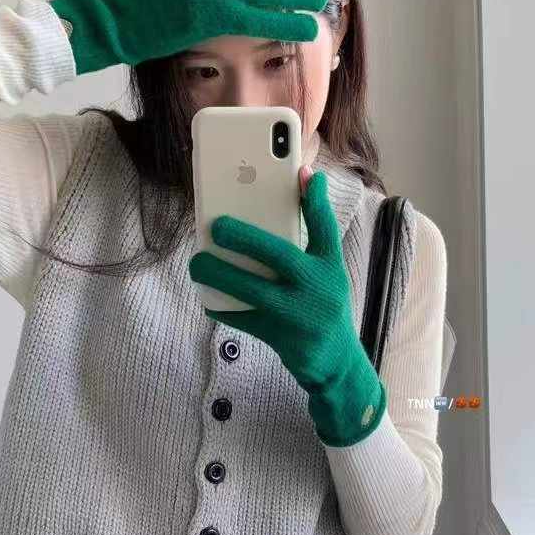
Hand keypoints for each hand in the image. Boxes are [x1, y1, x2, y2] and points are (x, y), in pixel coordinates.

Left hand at [187, 165, 386, 446]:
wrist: (336, 363)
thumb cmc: (323, 306)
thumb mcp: (327, 272)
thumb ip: (313, 234)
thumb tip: (304, 181)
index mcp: (330, 266)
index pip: (326, 227)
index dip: (316, 200)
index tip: (301, 171)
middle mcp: (319, 288)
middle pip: (280, 255)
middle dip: (246, 238)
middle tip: (216, 226)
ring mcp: (300, 316)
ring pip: (254, 291)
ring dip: (221, 276)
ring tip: (197, 264)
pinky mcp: (283, 339)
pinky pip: (245, 320)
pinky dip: (223, 308)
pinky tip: (207, 298)